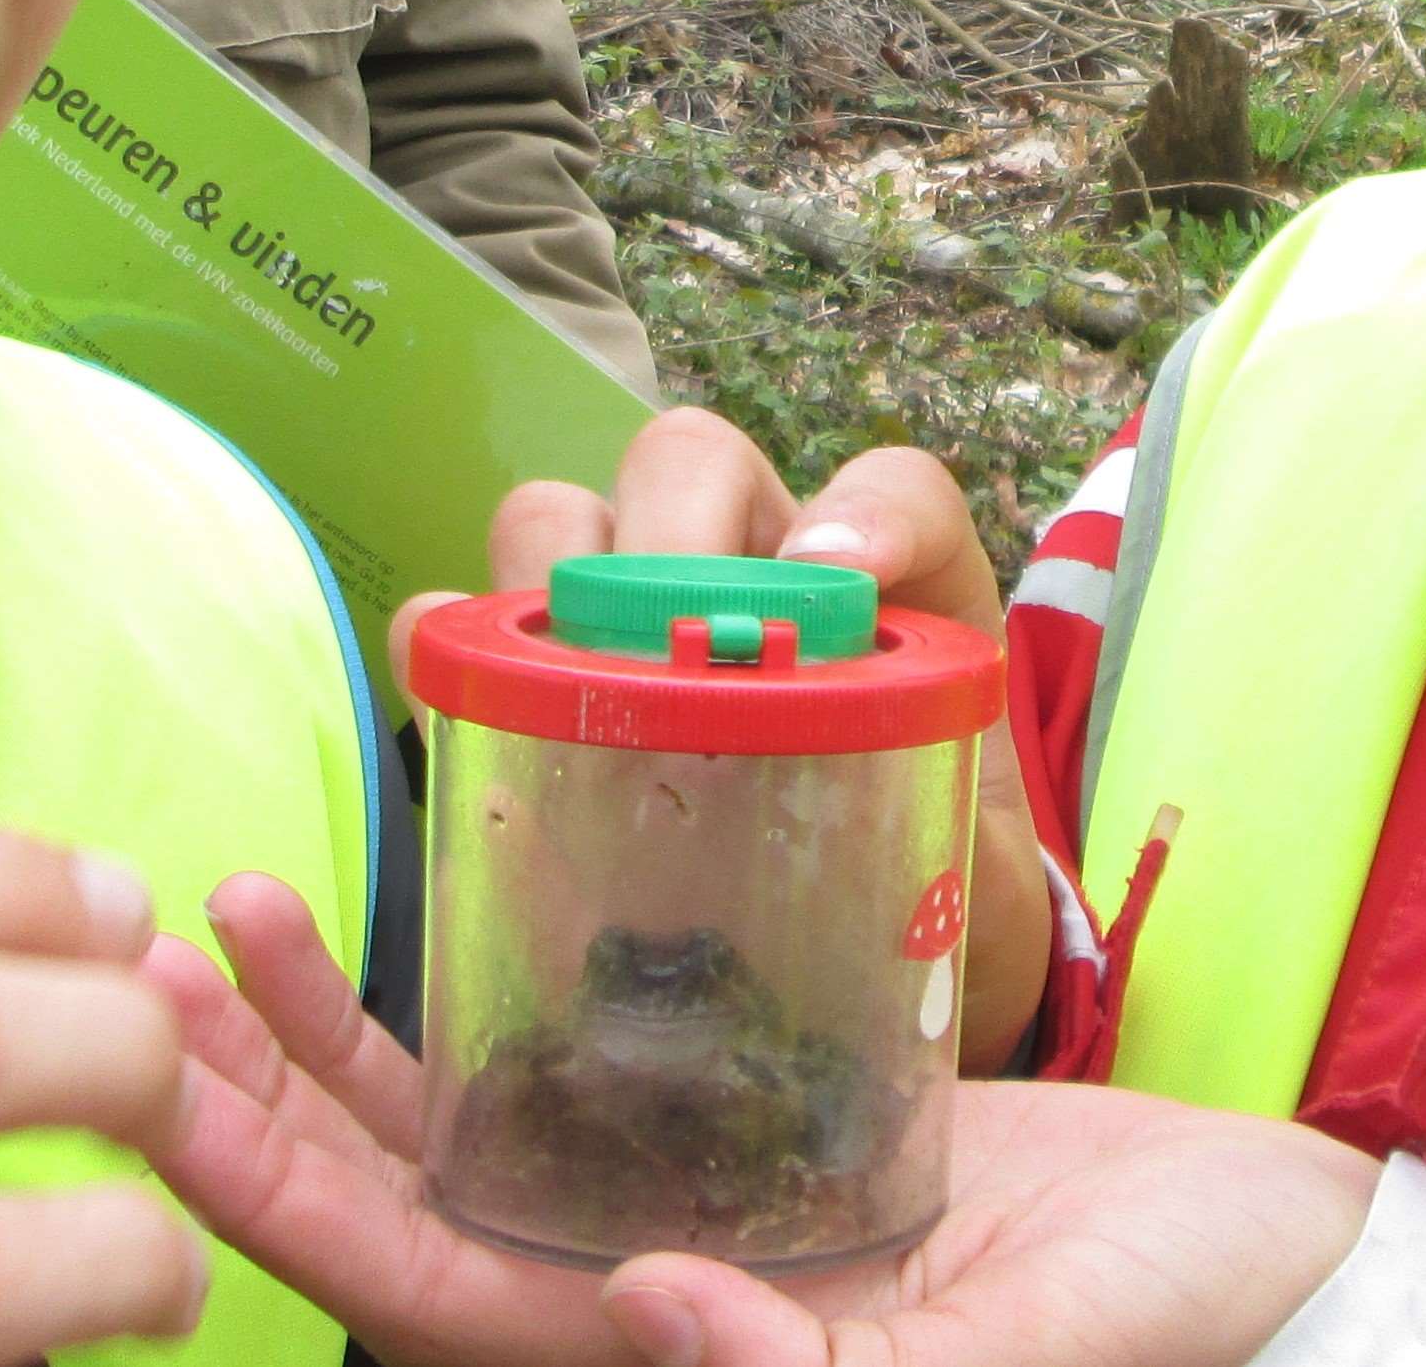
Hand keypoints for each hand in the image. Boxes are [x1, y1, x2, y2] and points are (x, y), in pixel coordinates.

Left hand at [154, 877, 1374, 1366]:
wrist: (1304, 1265)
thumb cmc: (1195, 1321)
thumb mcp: (1038, 1362)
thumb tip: (653, 1312)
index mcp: (688, 1364)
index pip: (430, 1294)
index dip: (285, 1200)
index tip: (163, 1088)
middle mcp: (655, 1300)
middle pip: (400, 1207)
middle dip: (252, 1098)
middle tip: (130, 967)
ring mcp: (698, 1210)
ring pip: (459, 1129)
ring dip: (328, 1036)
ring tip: (226, 909)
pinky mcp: (757, 1127)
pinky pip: (572, 1063)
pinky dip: (478, 991)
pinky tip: (413, 901)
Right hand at [403, 409, 1051, 1064]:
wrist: (833, 966)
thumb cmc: (915, 902)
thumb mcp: (978, 881)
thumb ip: (978, 866)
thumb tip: (957, 878)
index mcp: (877, 588)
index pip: (893, 491)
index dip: (869, 513)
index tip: (840, 584)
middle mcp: (744, 563)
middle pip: (686, 460)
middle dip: (675, 526)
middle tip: (681, 648)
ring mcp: (627, 614)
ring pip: (561, 513)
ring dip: (556, 573)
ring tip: (579, 687)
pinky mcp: (535, 684)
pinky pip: (465, 620)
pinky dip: (447, 644)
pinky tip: (468, 711)